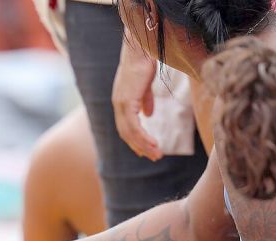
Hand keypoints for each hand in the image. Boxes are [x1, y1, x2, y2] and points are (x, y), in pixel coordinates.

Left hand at [112, 32, 161, 160]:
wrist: (142, 49)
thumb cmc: (144, 62)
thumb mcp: (145, 85)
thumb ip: (145, 100)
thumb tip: (148, 115)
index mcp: (122, 102)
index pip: (125, 127)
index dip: (134, 140)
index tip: (145, 149)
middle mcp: (118, 105)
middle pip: (126, 133)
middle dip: (140, 147)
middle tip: (153, 156)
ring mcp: (121, 104)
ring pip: (130, 133)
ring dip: (144, 145)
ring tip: (157, 154)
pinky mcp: (127, 102)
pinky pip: (134, 126)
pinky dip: (143, 137)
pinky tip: (154, 144)